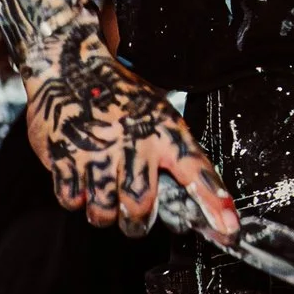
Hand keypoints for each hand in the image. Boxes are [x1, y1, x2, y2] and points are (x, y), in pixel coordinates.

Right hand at [24, 22, 239, 240]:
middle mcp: (133, 142)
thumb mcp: (157, 113)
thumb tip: (189, 196)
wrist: (71, 67)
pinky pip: (72, 200)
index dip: (213, 201)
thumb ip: (171, 153)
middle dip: (137, 221)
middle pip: (139, 205)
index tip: (229, 226)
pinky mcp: (64, 157)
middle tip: (135, 217)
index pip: (196, 170)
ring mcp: (97, 151)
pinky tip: (83, 182)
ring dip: (106, 214)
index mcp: (163, 131)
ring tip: (107, 198)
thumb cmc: (120, 94)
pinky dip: (76, 199)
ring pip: (104, 210)